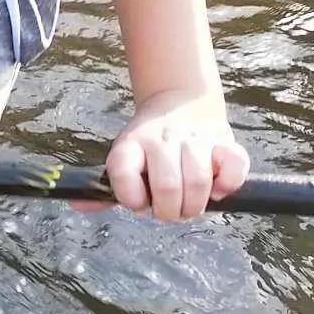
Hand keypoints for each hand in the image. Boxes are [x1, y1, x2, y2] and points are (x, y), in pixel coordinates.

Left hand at [106, 89, 249, 221]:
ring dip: (195, 204)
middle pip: (167, 186)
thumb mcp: (124, 159)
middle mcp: (161, 139)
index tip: (139, 203)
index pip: (123, 173)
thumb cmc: (148, 146)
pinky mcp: (224, 140)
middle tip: (170, 212)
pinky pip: (234, 166)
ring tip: (190, 205)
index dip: (131, 198)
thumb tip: (78, 207)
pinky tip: (218, 190)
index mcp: (130, 144)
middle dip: (169, 212)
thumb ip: (107, 188)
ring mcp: (193, 138)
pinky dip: (228, 185)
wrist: (179, 102)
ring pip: (198, 180)